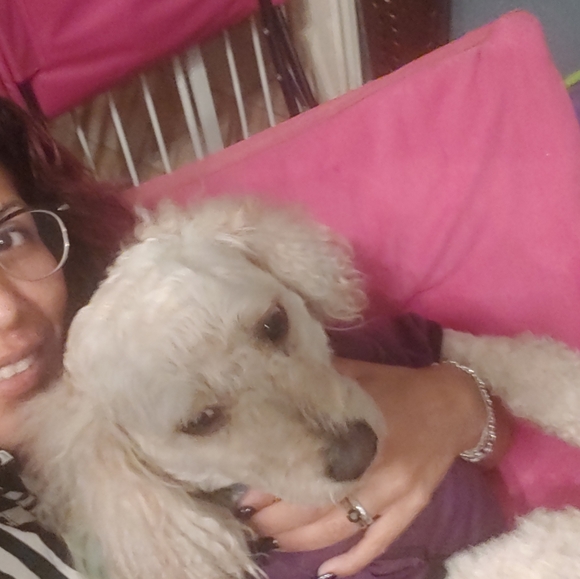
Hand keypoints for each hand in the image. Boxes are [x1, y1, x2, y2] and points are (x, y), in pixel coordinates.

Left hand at [241, 358, 504, 576]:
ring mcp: (396, 495)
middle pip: (316, 505)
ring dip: (302, 541)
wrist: (452, 404)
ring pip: (340, 529)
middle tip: (248, 522)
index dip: (271, 486)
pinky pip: (381, 541)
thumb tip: (278, 385)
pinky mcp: (412, 508)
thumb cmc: (398, 386)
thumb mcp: (357, 374)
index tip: (243, 494)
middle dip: (276, 519)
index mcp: (358, 434)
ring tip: (272, 541)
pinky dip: (354, 561)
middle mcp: (376, 470)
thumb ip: (321, 384)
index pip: (304, 470)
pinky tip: (328, 573)